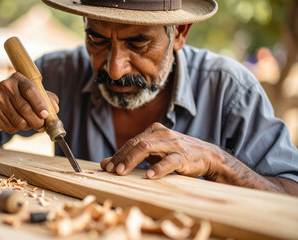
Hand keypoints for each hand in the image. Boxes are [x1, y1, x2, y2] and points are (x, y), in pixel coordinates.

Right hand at [0, 72, 58, 133]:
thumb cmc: (22, 97)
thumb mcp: (36, 94)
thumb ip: (48, 99)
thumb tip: (55, 109)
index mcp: (18, 78)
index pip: (30, 91)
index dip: (40, 104)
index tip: (46, 115)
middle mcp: (5, 86)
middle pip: (25, 109)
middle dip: (37, 121)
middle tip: (42, 126)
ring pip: (19, 121)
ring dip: (28, 126)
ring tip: (30, 124)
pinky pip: (10, 127)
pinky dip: (17, 129)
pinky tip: (16, 123)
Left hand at [100, 123, 223, 179]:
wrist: (207, 156)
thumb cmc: (177, 154)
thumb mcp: (154, 153)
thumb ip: (132, 156)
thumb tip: (105, 163)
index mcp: (154, 130)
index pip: (131, 142)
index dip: (117, 154)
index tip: (106, 167)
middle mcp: (162, 134)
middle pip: (136, 144)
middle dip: (121, 157)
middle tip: (111, 171)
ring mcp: (173, 144)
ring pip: (147, 148)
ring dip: (132, 160)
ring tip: (122, 172)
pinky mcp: (183, 156)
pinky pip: (169, 161)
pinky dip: (158, 168)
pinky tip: (149, 176)